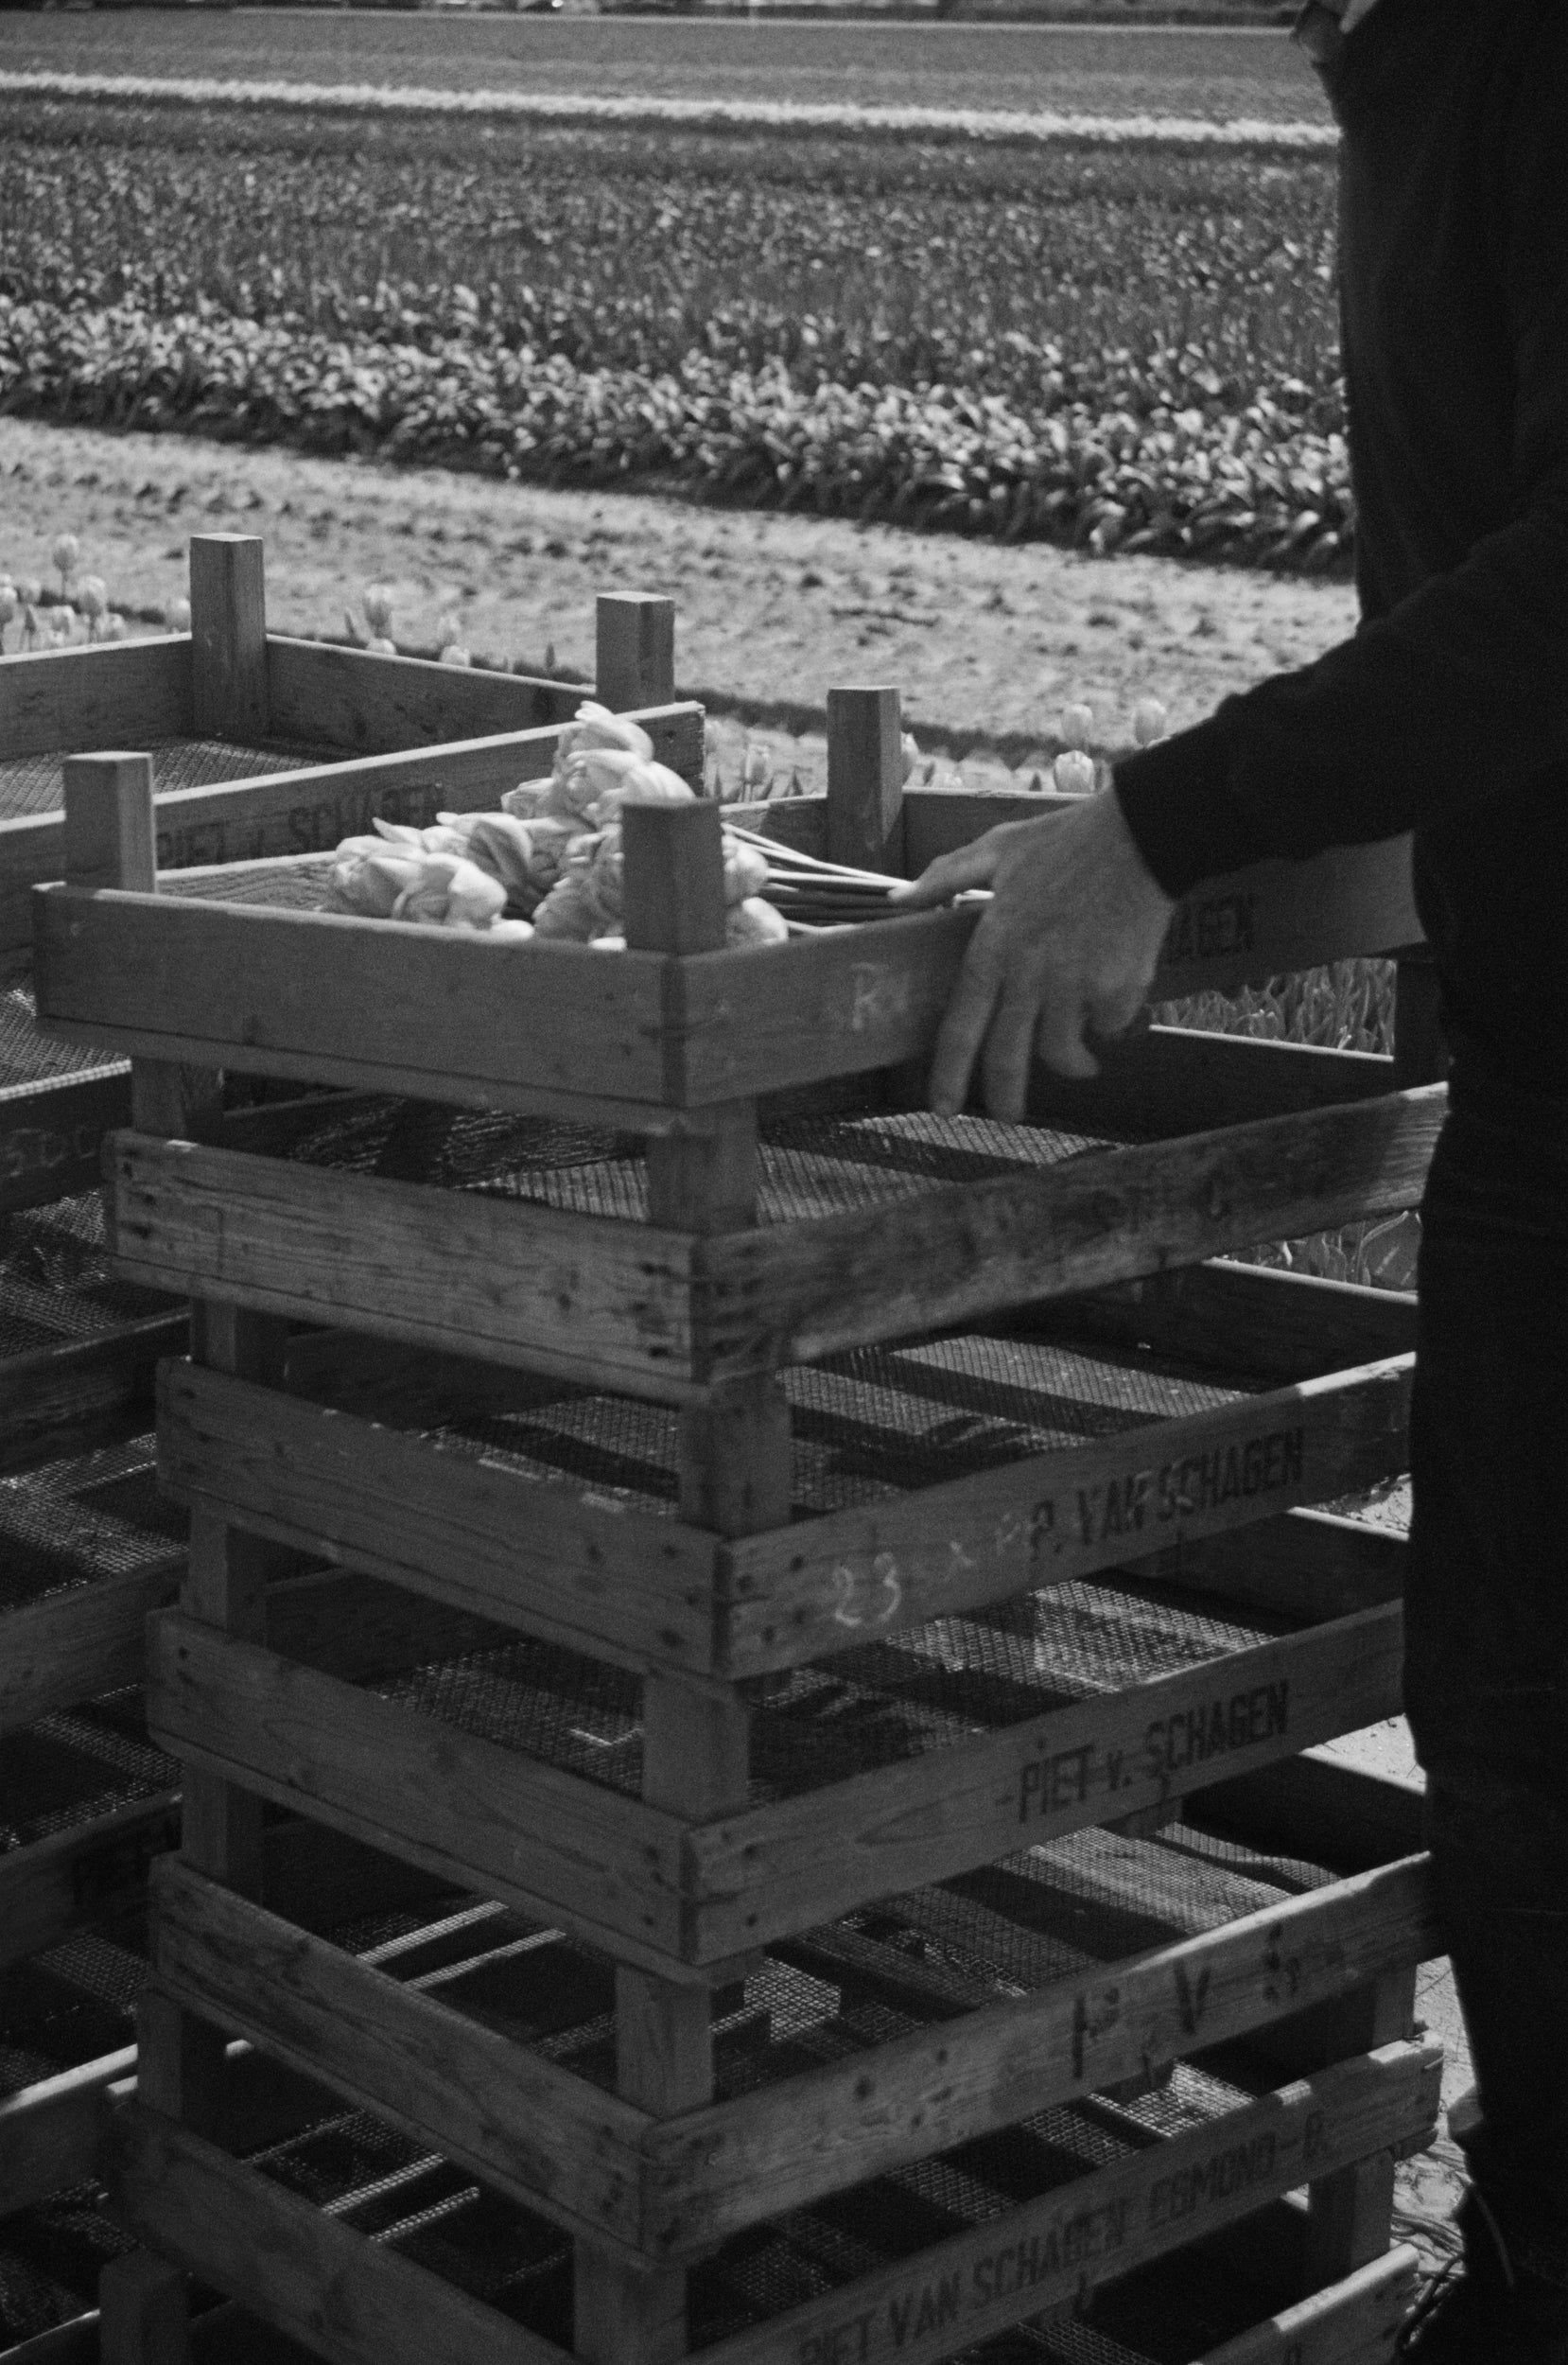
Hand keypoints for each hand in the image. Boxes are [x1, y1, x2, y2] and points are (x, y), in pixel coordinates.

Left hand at [889, 790, 1174, 1117]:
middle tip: (1008, 1117)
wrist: (1142, 836)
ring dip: (1071, 1064)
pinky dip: (1108, 1023)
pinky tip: (1111, 1007)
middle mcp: (1030, 972)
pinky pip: (1107, 1024)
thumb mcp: (997, 847)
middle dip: (1006, 1098)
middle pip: (1008, 1055)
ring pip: (1061, 1050)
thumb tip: (895, 898)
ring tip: (1079, 1065)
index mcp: (995, 944)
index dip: (950, 1073)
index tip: (944, 1107)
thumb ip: (944, 876)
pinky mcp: (1117, 986)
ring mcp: (1075, 983)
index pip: (962, 1024)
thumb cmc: (1066, 839)